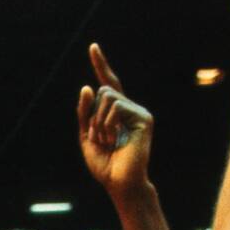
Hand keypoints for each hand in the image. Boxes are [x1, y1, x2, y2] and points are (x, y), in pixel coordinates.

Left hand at [76, 45, 153, 196]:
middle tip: (99, 138)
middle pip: (103, 89)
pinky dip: (108, 123)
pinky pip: (117, 106)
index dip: (100, 64)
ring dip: (99, 121)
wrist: (119, 182)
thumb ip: (84, 113)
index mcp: (115, 112)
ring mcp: (138, 111)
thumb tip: (88, 86)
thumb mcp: (86, 136)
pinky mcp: (144, 118)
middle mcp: (129, 108)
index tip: (93, 46)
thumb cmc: (104, 164)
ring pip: (108, 96)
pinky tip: (115, 139)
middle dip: (92, 115)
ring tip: (107, 140)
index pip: (108, 82)